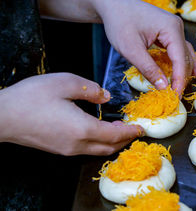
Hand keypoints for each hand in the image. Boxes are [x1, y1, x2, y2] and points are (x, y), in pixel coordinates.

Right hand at [0, 73, 142, 155]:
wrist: (1, 116)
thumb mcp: (65, 83)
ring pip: (97, 150)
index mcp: (83, 128)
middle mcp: (77, 144)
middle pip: (109, 147)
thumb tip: (105, 97)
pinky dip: (99, 142)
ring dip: (112, 141)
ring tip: (119, 129)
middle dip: (125, 139)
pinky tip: (97, 130)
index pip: (115, 135)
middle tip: (134, 129)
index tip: (141, 128)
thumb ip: (90, 89)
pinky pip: (85, 149)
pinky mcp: (57, 148)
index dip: (131, 132)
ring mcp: (66, 149)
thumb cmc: (30, 98)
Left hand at [97, 0, 195, 95]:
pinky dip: (177, 63)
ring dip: (182, 71)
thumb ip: (148, 69)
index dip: (179, 80)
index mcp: (171, 28)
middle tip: (176, 97)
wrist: (112, 4)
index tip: (176, 97)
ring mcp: (174, 27)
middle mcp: (177, 26)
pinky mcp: (168, 30)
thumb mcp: (131, 49)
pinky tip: (178, 74)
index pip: (181, 60)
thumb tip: (164, 87)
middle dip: (182, 78)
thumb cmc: (119, 22)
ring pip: (184, 54)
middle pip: (186, 57)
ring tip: (179, 88)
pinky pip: (178, 49)